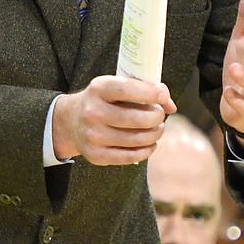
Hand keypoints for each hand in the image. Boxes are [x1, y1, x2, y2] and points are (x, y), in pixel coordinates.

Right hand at [52, 75, 175, 165]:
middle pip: (138, 119)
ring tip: (156, 129)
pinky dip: (147, 150)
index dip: (152, 93)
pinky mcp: (96, 155)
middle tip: (159, 116)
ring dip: (155, 134)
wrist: (71, 120)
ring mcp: (93, 136)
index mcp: (98, 89)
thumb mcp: (117, 87)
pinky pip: (131, 156)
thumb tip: (171, 106)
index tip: (164, 96)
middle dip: (157, 117)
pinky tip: (150, 143)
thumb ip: (144, 91)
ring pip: (138, 139)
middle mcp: (93, 112)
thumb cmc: (104, 100)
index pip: (128, 90)